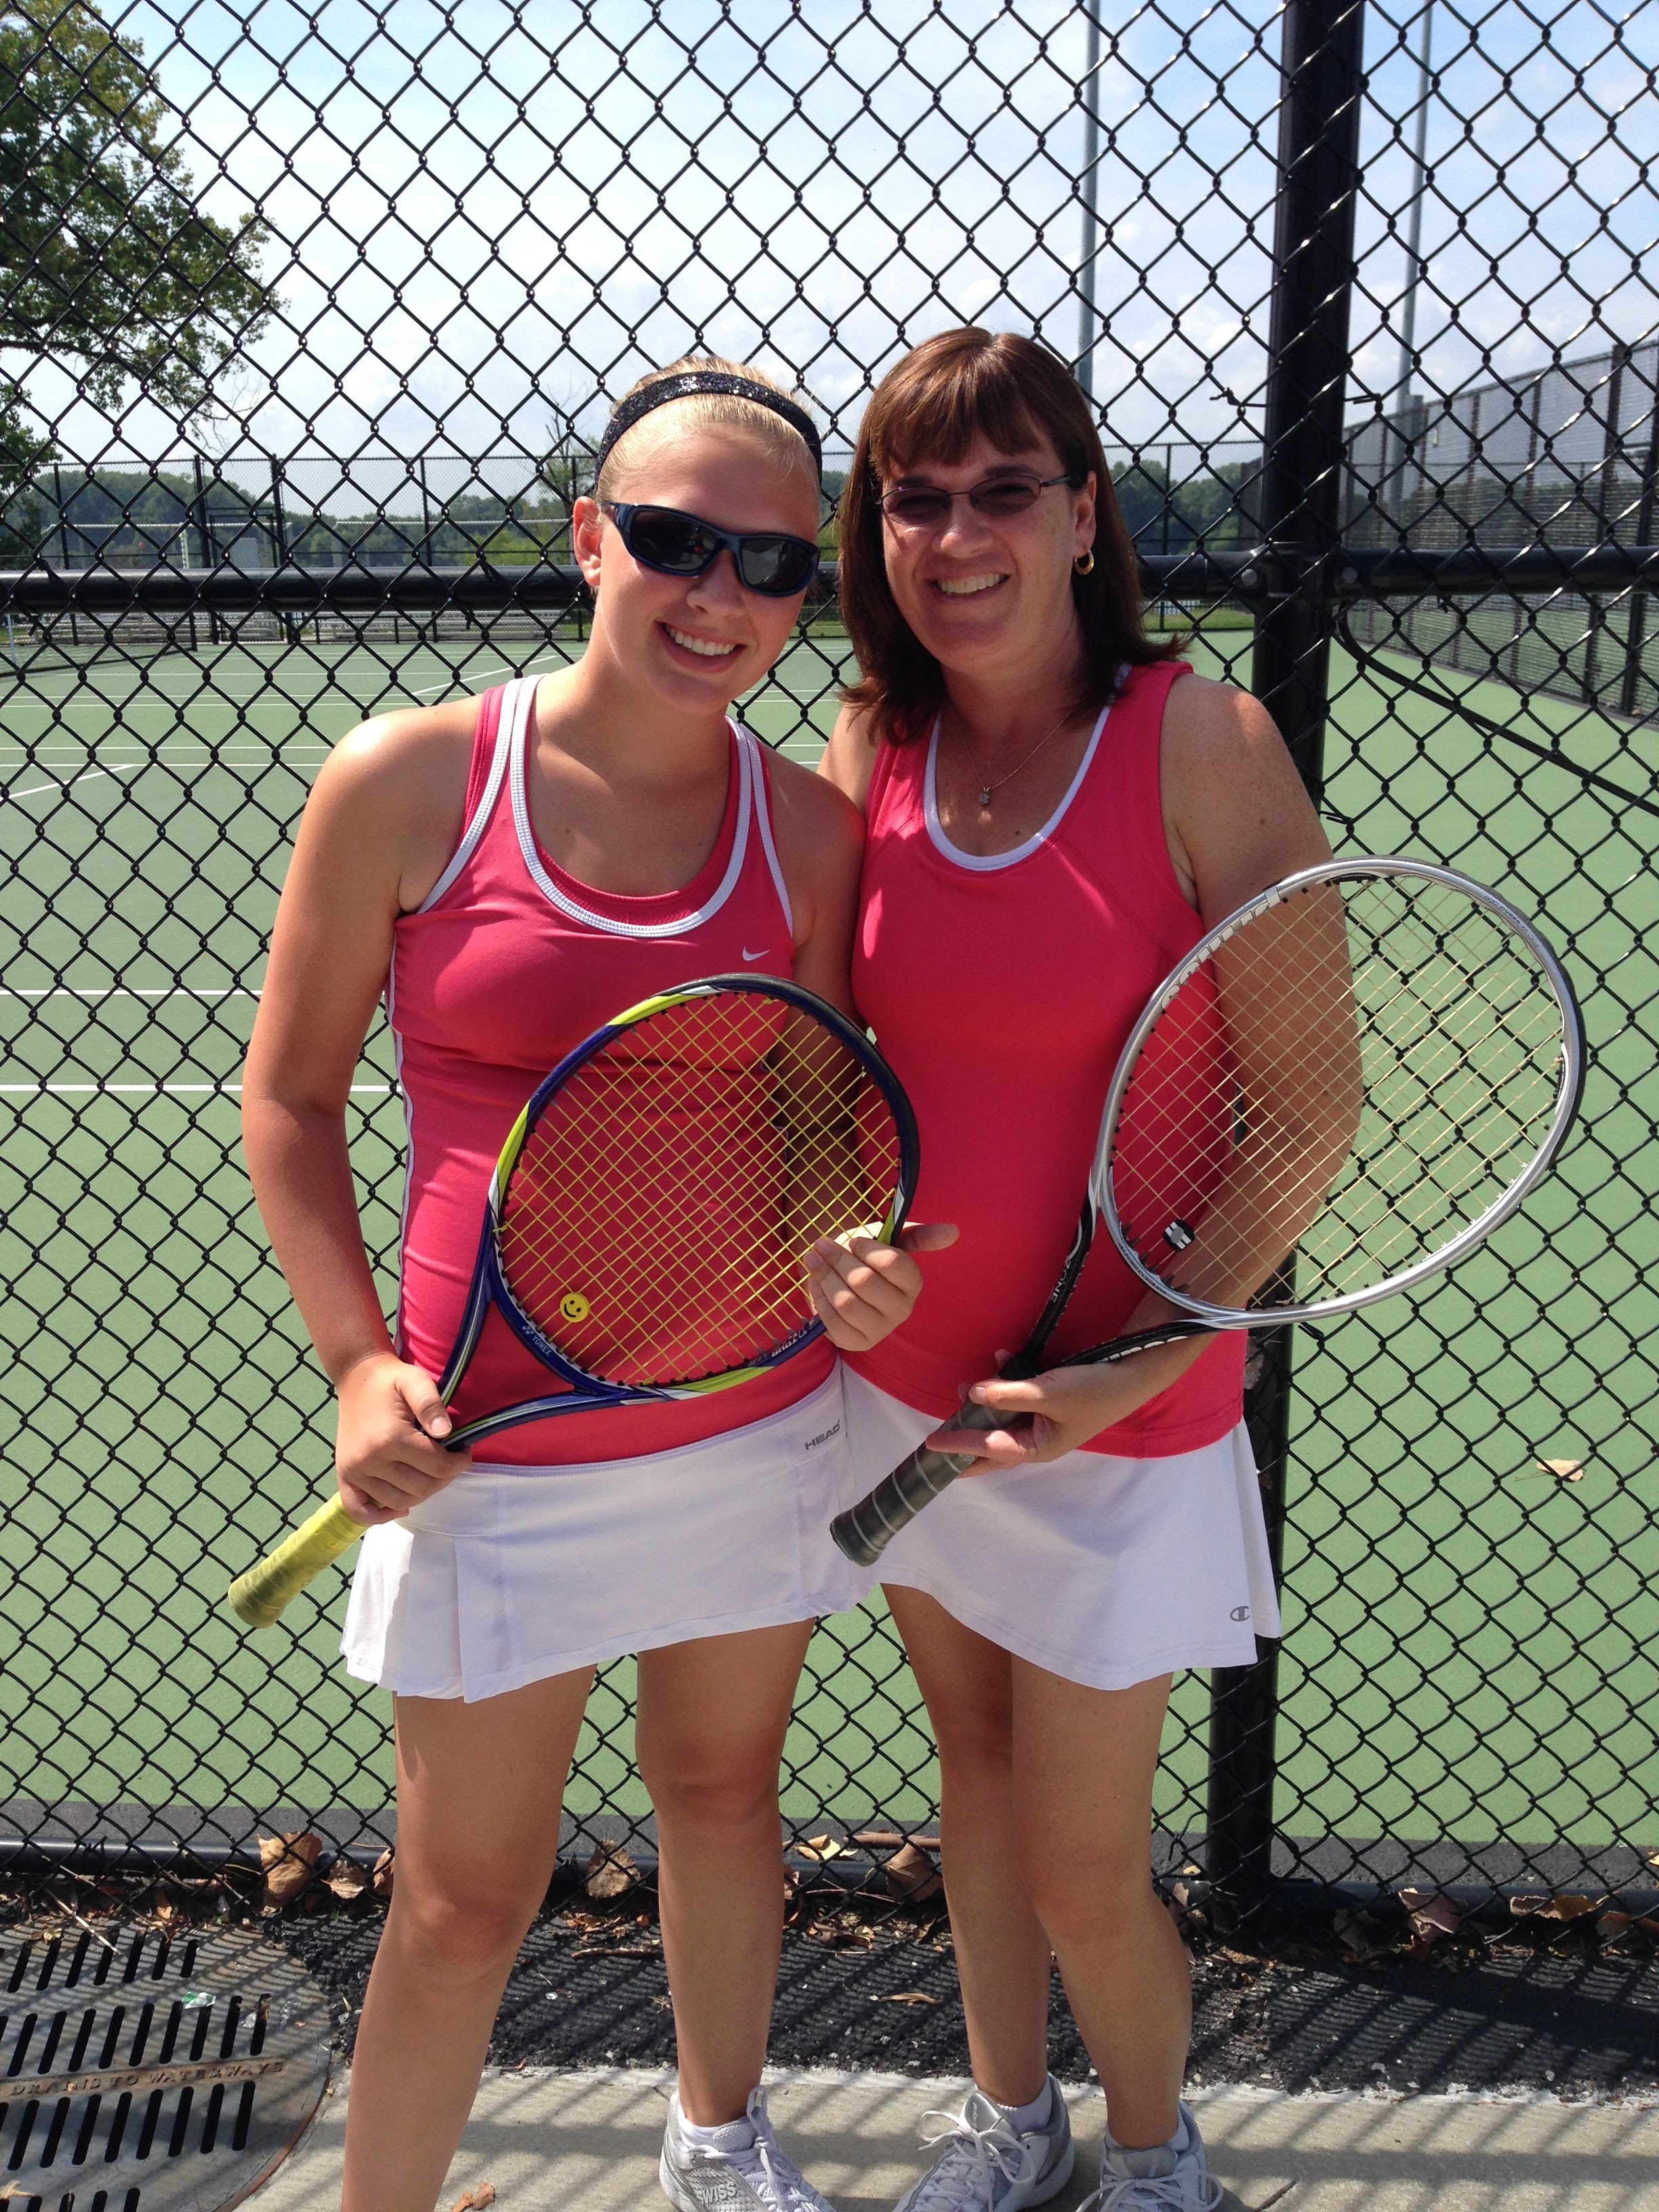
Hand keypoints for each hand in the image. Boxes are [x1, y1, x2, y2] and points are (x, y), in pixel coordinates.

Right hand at [333, 1353, 472, 1523]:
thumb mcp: (416, 1381)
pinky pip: (359, 1510)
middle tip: (449, 1461)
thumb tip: (446, 1433)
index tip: (464, 1450)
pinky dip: (379, 1516)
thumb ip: (431, 1404)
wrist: (357, 1378)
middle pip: (422, 1488)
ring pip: (398, 1501)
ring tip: (429, 1473)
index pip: (438, 1467)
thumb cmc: (391, 1380)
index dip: (459, 1462)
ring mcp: (354, 1471)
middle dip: (444, 1477)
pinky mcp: (344, 1476)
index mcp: (391, 1437)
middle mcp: (370, 1459)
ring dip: (421, 1493)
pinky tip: (399, 1506)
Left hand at [805, 1221, 957, 1352]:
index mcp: (913, 1282)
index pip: (892, 1262)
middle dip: (837, 1260)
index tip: (853, 1241)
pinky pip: (832, 1323)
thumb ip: (921, 1235)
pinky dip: (820, 1300)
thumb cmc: (869, 1258)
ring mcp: (880, 1329)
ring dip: (823, 1277)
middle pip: (863, 1281)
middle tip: (822, 1246)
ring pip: (845, 1301)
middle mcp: (902, 1309)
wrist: (846, 1282)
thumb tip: (954, 1231)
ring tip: (814, 1261)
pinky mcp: (857, 1343)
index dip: (866, 1249)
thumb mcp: (892, 1241)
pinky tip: (817, 1286)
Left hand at [926, 1335, 1206, 1472]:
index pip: (989, 1450)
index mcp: (1038, 1447)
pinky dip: (1008, 1382)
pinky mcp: (1051, 1401)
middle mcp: (1039, 1439)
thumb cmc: (1094, 1389)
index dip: (959, 1445)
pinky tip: (1002, 1358)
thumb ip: (1008, 1393)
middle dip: (966, 1438)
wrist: (1135, 1373)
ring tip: (962, 1389)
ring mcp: (1045, 1421)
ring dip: (984, 1404)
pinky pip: (1020, 1397)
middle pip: (992, 1445)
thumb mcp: (1048, 1391)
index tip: (931, 1443)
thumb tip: (972, 1393)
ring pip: (1004, 1418)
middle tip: (937, 1439)